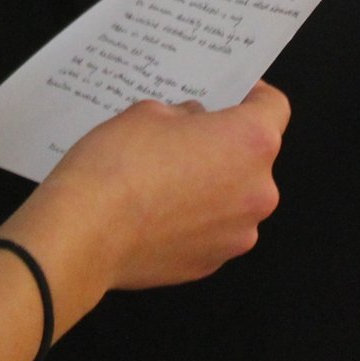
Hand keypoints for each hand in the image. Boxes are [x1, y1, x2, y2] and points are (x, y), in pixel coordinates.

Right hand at [1, 83, 288, 306]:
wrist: (85, 234)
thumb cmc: (119, 162)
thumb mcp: (149, 112)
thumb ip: (186, 116)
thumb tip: (195, 127)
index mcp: (251, 142)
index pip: (274, 108)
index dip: (253, 96)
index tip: (231, 96)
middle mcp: (259, 191)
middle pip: (254, 158)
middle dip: (226, 147)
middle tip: (185, 140)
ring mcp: (238, 235)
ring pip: (235, 199)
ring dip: (213, 187)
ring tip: (165, 183)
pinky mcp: (211, 265)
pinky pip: (212, 231)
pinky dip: (194, 221)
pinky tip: (156, 216)